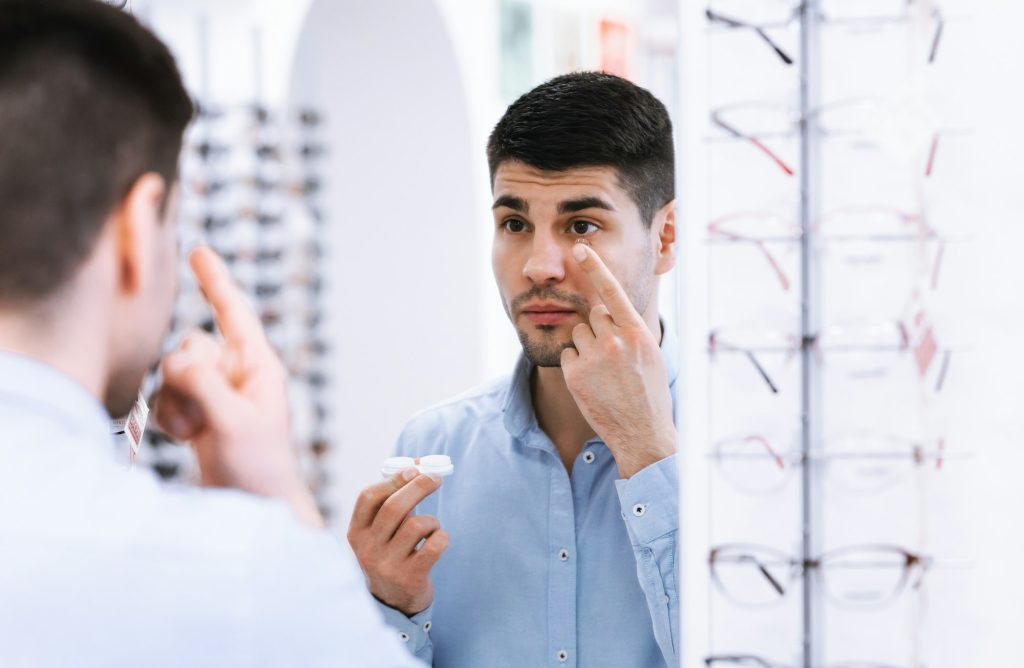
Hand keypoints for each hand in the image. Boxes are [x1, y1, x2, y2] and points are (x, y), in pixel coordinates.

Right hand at [152, 247, 322, 528]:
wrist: (253, 506)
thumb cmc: (258, 467)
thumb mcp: (233, 422)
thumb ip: (204, 384)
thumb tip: (176, 360)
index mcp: (258, 366)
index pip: (234, 312)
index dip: (215, 280)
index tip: (198, 251)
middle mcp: (236, 372)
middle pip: (190, 344)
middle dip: (185, 377)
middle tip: (201, 413)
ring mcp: (215, 391)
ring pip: (172, 372)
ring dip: (176, 403)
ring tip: (197, 433)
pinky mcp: (197, 411)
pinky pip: (165, 396)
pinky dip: (169, 417)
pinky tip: (187, 438)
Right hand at [347, 469, 447, 615]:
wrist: (393, 603)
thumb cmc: (391, 554)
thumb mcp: (380, 532)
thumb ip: (391, 503)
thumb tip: (418, 465)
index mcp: (356, 532)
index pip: (368, 497)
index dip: (393, 479)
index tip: (414, 468)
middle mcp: (367, 549)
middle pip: (394, 507)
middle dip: (419, 486)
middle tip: (436, 477)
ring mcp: (386, 565)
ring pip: (416, 525)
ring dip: (432, 520)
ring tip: (432, 528)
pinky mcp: (409, 578)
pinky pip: (433, 546)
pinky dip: (442, 537)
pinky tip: (438, 542)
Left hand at [560, 243, 676, 478]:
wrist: (642, 433)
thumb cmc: (649, 393)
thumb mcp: (650, 355)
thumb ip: (630, 330)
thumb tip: (611, 311)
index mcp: (637, 333)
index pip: (613, 291)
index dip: (596, 267)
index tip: (581, 249)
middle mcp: (615, 341)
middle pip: (593, 314)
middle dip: (598, 328)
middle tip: (612, 355)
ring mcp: (594, 358)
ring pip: (578, 333)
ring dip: (585, 346)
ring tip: (604, 371)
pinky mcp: (575, 374)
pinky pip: (568, 354)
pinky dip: (575, 365)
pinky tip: (592, 382)